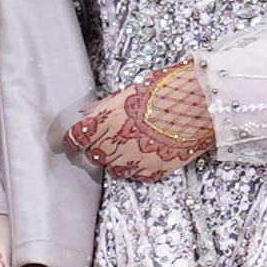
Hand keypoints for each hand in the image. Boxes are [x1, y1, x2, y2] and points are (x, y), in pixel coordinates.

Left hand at [60, 62, 221, 184]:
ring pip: (114, 170)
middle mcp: (113, 144)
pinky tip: (149, 152)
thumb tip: (87, 112)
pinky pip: (139, 175)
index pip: (74, 138)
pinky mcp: (153, 171)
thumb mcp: (128, 92)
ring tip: (133, 145)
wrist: (196, 103)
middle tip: (112, 137)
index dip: (70, 141)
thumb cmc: (162, 91)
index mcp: (103, 121)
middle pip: (93, 156)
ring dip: (118, 160)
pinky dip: (140, 168)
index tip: (70, 142)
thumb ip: (104, 107)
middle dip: (98, 148)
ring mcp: (133, 160)